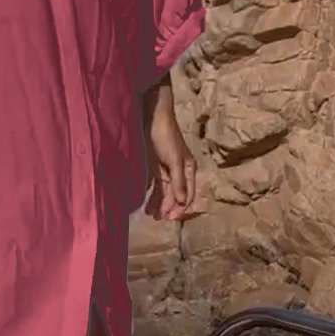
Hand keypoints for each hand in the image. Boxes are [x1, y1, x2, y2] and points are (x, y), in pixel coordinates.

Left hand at [142, 79, 196, 221]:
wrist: (153, 116)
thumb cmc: (166, 136)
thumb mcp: (174, 160)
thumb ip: (178, 181)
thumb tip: (182, 202)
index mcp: (189, 169)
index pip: (188, 194)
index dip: (180, 208)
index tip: (170, 218)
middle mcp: (180, 170)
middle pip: (176, 194)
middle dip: (168, 207)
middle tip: (157, 219)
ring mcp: (167, 167)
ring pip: (165, 190)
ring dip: (159, 202)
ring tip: (150, 214)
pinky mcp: (155, 164)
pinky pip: (156, 183)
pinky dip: (152, 192)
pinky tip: (146, 201)